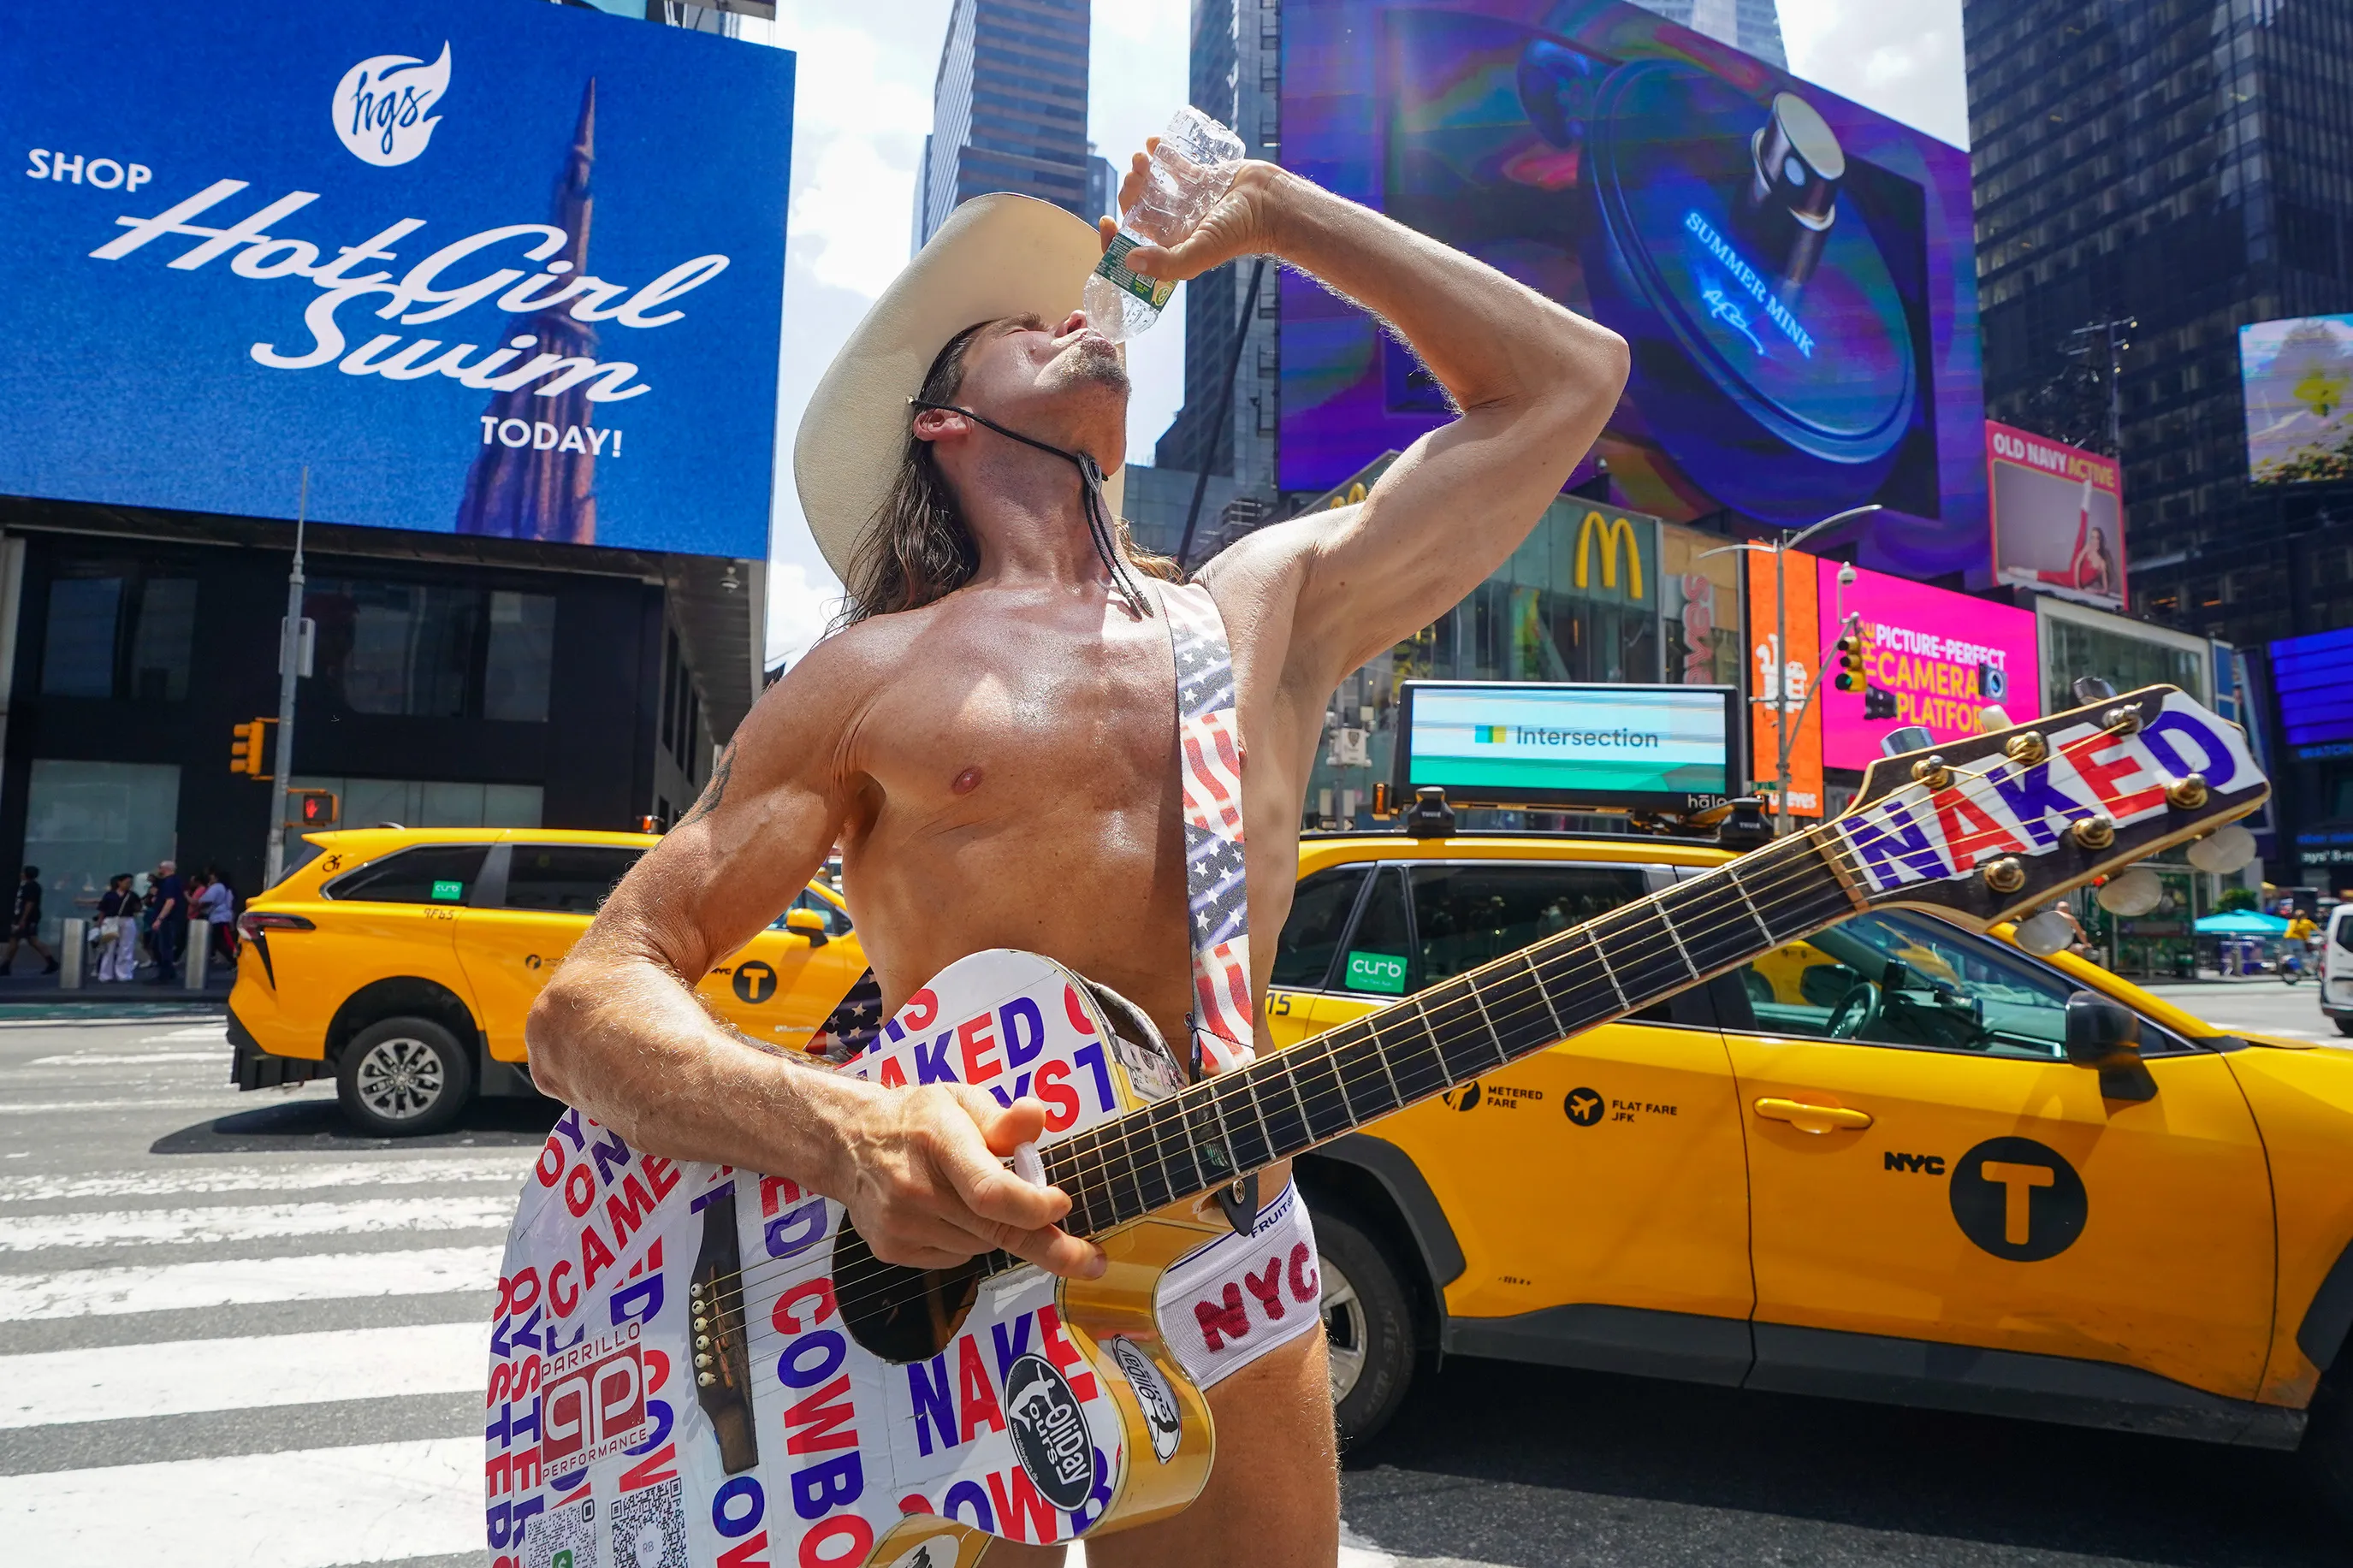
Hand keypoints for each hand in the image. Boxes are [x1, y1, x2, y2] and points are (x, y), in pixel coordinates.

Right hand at [826, 1082, 1104, 1278]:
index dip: (1034, 1206)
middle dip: (1049, 1245)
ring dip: (1000, 1230)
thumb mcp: (960, 1100)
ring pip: (980, 1246)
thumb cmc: (915, 1117)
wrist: (846, 1142)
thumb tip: (1037, 1117)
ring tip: (981, 1199)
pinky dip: (970, 1240)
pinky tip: (952, 1213)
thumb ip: (1002, 1118)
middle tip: (1091, 1260)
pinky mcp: (892, 1249)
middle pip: (994, 1229)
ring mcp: (900, 1224)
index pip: (990, 1190)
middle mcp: (915, 1187)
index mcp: (937, 1139)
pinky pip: (956, 1258)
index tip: (1061, 1204)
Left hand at [1097, 136, 1287, 284]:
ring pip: (1153, 186)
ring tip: (1141, 158)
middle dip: (1130, 192)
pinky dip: (1159, 152)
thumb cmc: (1237, 231)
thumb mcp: (1199, 253)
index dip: (1114, 238)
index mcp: (1172, 247)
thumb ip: (1166, 264)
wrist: (1270, 202)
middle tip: (1133, 176)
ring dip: (1142, 171)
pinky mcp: (1201, 179)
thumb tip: (1128, 261)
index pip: (1134, 246)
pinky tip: (1152, 142)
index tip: (1106, 220)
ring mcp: (1188, 201)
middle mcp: (1177, 226)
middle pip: (1140, 210)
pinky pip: (1174, 165)